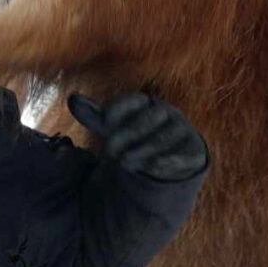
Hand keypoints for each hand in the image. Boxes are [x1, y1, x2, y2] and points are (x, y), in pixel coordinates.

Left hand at [67, 92, 207, 181]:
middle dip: (125, 136)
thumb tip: (72, 98)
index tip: (104, 124)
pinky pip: (181, 156)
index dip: (117, 110)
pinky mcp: (195, 151)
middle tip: (109, 152)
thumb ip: (94, 115)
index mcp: (148, 102)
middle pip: (146, 120)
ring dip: (140, 152)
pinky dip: (163, 163)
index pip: (134, 100)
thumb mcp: (111, 128)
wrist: (166, 159)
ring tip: (124, 163)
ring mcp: (183, 131)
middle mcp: (168, 113)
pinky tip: (148, 168)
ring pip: (161, 140)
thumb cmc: (133, 138)